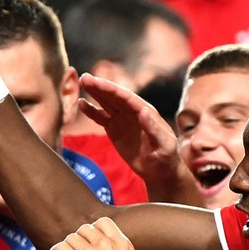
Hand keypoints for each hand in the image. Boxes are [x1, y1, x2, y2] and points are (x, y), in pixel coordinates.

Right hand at [78, 74, 186, 194]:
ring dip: (95, 94)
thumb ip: (153, 128)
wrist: (160, 171)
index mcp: (146, 112)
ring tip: (82, 83)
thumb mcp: (164, 144)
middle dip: (100, 87)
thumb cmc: (166, 158)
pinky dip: (92, 111)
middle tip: (84, 78)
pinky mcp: (115, 131)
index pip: (126, 97)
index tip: (97, 82)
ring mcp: (123, 120)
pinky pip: (102, 118)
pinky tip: (82, 104)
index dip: (111, 89)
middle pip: (114, 97)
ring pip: (107, 104)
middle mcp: (133, 112)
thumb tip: (143, 111)